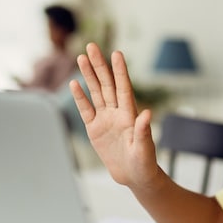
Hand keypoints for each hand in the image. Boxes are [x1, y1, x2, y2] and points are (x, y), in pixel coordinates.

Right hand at [69, 43, 161, 187]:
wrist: (134, 176)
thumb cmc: (144, 163)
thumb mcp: (144, 149)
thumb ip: (143, 131)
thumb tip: (147, 113)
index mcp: (130, 114)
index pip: (123, 88)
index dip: (120, 71)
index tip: (116, 53)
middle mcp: (117, 112)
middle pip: (107, 84)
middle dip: (99, 65)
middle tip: (91, 46)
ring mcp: (105, 119)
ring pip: (95, 92)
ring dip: (89, 75)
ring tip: (81, 57)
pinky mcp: (94, 129)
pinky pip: (86, 110)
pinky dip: (80, 97)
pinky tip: (74, 83)